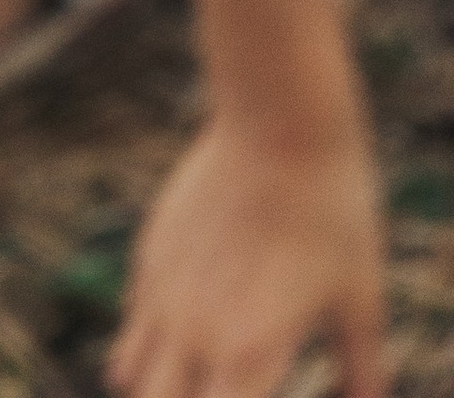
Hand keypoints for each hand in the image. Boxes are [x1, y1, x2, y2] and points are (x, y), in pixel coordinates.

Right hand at [109, 114, 388, 397]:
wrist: (281, 124)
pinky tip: (189, 334)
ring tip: (192, 383)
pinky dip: (150, 346)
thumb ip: (361, 368)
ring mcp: (164, 290)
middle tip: (217, 392)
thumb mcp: (362, 301)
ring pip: (131, 376)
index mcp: (249, 354)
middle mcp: (194, 331)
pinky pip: (134, 324)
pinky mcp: (150, 252)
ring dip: (157, 389)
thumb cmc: (333, 214)